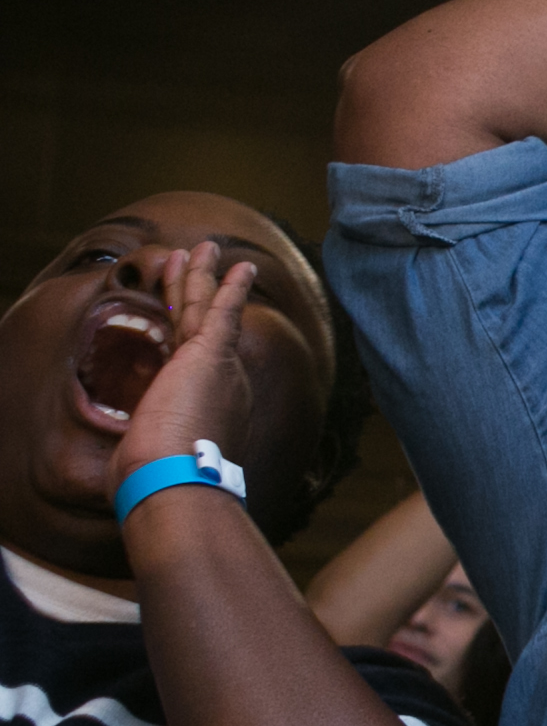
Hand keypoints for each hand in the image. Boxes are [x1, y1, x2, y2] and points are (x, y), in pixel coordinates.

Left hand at [110, 246, 258, 483]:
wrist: (177, 478)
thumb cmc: (160, 477)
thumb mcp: (149, 459)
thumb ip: (145, 449)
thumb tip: (130, 465)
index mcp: (210, 407)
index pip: (194, 361)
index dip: (187, 334)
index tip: (187, 319)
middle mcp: (224, 383)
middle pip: (206, 327)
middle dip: (204, 294)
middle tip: (206, 265)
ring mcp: (217, 366)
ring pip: (206, 310)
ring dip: (204, 276)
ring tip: (204, 248)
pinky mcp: (210, 353)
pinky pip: (221, 310)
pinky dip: (229, 286)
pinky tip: (238, 265)